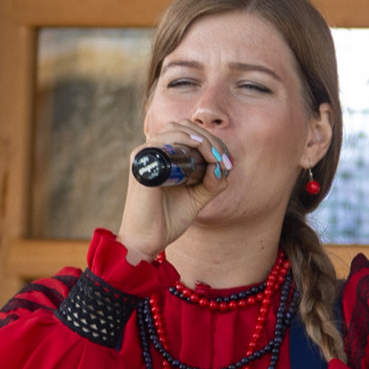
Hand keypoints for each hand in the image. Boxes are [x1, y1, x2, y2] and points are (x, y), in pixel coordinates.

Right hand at [113, 129, 229, 264]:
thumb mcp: (196, 198)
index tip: (227, 162)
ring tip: (216, 158)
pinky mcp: (142, 162)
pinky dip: (186, 140)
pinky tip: (200, 148)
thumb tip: (223, 167)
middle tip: (224, 160)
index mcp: (162, 157)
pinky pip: (164, 140)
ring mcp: (145, 155)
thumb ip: (211, 183)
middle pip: (184, 127)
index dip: (211, 141)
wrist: (147, 241)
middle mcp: (152, 152)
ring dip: (202, 140)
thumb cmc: (167, 220)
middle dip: (210, 139)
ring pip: (177, 130)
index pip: (188, 134)